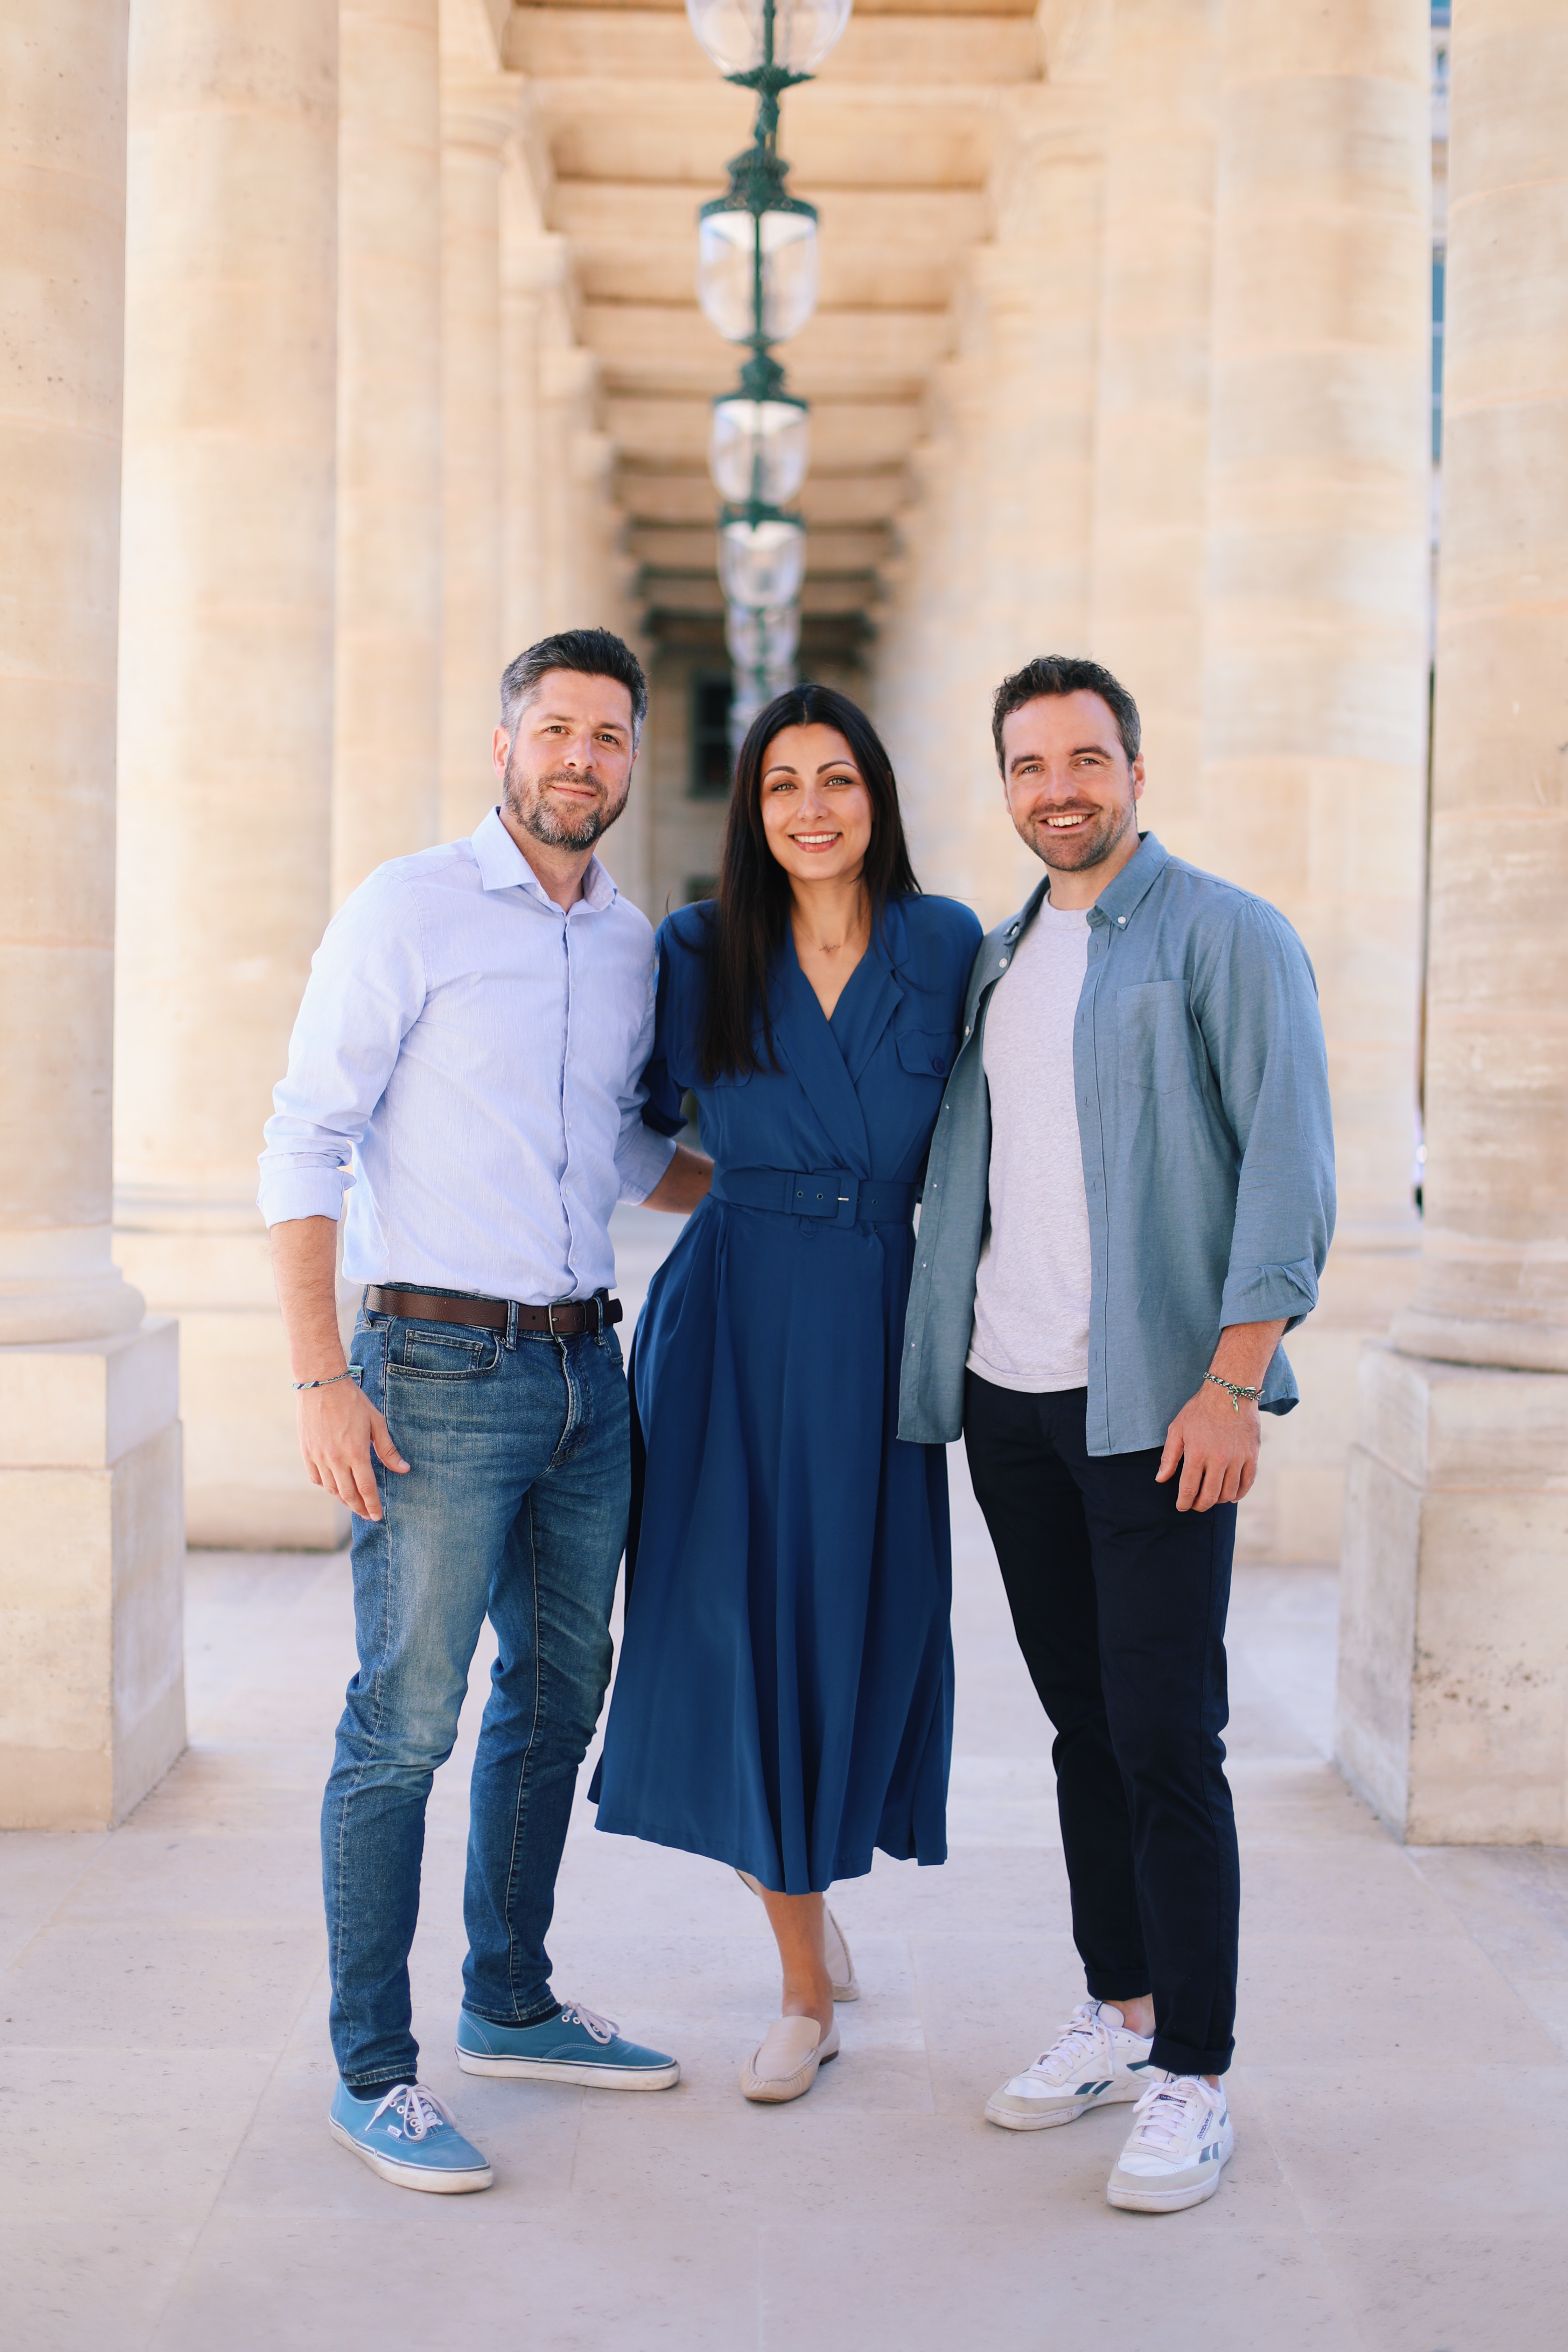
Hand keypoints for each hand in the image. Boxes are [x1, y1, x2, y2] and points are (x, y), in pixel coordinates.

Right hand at [297, 1377, 408, 1520]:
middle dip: (360, 1508)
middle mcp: (336, 1459)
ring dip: (344, 1501)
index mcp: (356, 1452)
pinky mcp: (307, 1453)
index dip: (372, 1505)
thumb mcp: (376, 1422)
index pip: (366, 1488)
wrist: (321, 1385)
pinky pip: (317, 1479)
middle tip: (367, 1516)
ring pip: (332, 1489)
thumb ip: (388, 1449)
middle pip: (348, 1494)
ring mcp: (319, 1458)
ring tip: (354, 1505)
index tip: (378, 1516)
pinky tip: (335, 1488)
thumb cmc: (352, 1401)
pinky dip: (327, 1487)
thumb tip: (403, 1469)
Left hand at [1155, 1379, 1259, 1513]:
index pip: (1188, 1489)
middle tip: (1195, 1505)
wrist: (1230, 1392)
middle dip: (1199, 1505)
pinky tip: (1230, 1496)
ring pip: (1228, 1493)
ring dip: (1218, 1501)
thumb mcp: (1177, 1429)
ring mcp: (1237, 1458)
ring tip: (1210, 1498)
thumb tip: (1160, 1479)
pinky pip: (1247, 1484)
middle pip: (1209, 1496)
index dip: (1184, 1502)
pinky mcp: (1252, 1455)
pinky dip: (1238, 1494)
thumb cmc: (1200, 1410)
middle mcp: (1218, 1459)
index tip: (1181, 1506)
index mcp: (1197, 1453)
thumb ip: (1169, 1457)